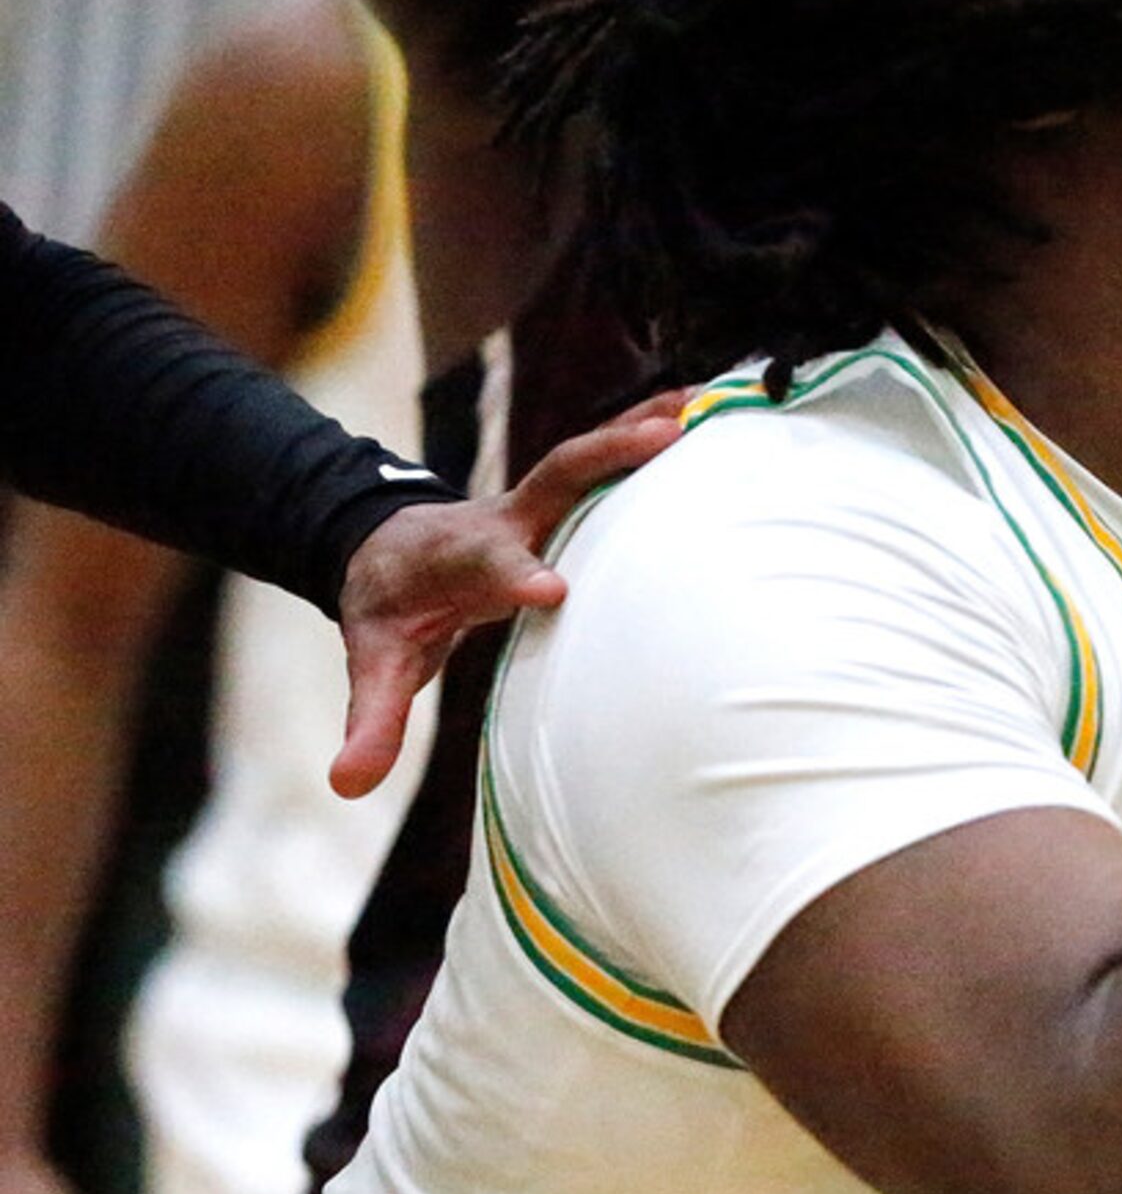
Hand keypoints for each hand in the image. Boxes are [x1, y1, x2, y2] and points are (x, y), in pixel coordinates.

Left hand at [329, 392, 683, 797]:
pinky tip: (697, 409)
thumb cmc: (390, 607)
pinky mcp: (559, 498)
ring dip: (640, 429)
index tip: (555, 591)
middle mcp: (505, 519)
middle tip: (666, 440)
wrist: (382, 547)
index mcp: (464, 561)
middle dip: (608, 456)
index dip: (520, 576)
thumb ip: (372, 720)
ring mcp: (535, 503)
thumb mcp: (375, 662)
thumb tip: (346, 786)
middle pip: (558, 476)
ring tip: (702, 406)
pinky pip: (604, 457)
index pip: (492, 567)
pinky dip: (646, 429)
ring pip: (588, 455)